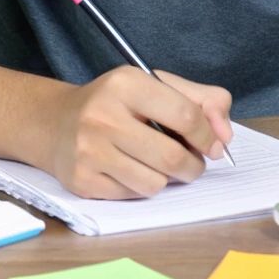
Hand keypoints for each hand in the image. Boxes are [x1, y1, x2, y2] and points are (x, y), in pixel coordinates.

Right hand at [39, 66, 234, 198]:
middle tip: (191, 162)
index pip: (185, 115)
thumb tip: (224, 136)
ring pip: (155, 183)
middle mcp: (103, 116)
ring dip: (167, 179)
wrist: (55, 123)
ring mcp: (89, 151)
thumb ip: (201, 100)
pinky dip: (141, 187)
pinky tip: (131, 170)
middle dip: (193, 166)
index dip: (207, 135)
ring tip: (157, 164)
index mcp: (125, 83)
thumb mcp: (155, 85)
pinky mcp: (82, 181)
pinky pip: (133, 195)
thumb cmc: (116, 104)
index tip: (211, 143)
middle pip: (172, 157)